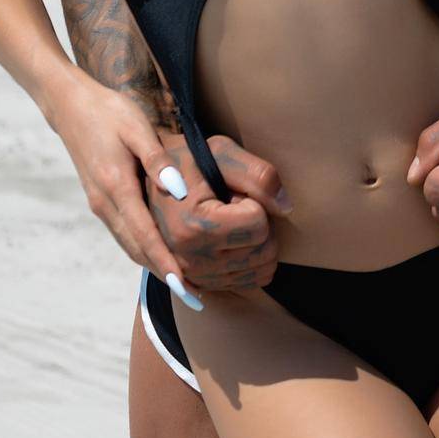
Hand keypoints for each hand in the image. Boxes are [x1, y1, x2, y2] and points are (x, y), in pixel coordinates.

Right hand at [50, 71, 212, 298]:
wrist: (70, 107)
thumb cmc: (109, 112)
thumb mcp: (136, 128)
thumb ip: (156, 160)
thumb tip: (177, 190)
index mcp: (115, 186)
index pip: (145, 235)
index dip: (166, 262)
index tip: (185, 286)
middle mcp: (105, 203)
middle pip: (136, 249)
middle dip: (164, 273)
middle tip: (194, 295)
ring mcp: (99, 204)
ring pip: (128, 245)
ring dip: (153, 264)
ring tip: (183, 282)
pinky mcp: (99, 200)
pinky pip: (123, 234)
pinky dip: (142, 249)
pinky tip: (159, 253)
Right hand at [144, 130, 293, 294]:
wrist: (152, 180)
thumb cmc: (189, 161)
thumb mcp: (220, 152)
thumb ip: (257, 174)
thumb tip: (286, 208)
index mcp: (193, 225)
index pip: (259, 222)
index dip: (254, 201)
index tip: (233, 191)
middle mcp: (191, 259)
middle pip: (264, 250)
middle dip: (261, 225)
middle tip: (236, 206)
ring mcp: (195, 277)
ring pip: (261, 269)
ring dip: (258, 243)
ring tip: (232, 222)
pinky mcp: (201, 285)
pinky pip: (250, 282)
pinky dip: (251, 261)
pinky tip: (234, 240)